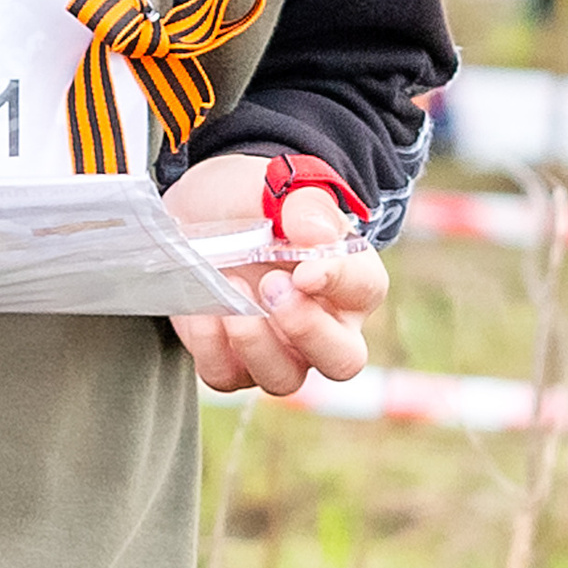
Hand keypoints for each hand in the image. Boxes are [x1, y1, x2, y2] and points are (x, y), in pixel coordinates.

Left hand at [162, 163, 384, 399]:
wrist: (202, 212)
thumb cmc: (253, 202)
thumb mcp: (276, 188)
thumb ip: (304, 206)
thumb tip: (316, 234)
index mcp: (349, 278)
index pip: (364, 289)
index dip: (338, 281)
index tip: (303, 267)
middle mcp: (324, 325)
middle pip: (342, 362)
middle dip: (306, 331)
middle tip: (272, 286)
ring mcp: (280, 350)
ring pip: (283, 380)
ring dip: (253, 341)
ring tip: (231, 287)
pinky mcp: (233, 361)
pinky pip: (227, 376)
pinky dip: (210, 345)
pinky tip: (202, 308)